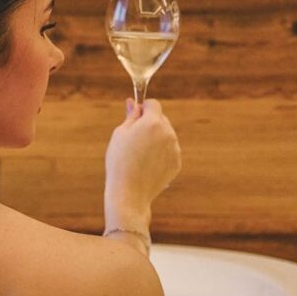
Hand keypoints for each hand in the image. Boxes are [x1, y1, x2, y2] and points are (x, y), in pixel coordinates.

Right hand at [104, 98, 181, 226]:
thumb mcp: (120, 134)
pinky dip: (160, 154)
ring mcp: (175, 149)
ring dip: (156, 139)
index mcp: (153, 122)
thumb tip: (133, 102)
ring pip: (166, 136)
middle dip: (149, 124)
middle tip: (134, 139)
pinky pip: (169, 151)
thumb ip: (131, 116)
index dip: (143, 108)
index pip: (153, 104)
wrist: (129, 193)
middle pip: (161, 119)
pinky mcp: (177, 163)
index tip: (134, 117)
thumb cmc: (120, 161)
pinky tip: (147, 165)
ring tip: (139, 155)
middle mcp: (168, 133)